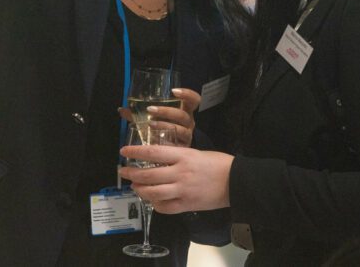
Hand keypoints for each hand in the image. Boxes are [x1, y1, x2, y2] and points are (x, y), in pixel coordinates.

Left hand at [118, 88, 200, 146]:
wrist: (177, 155)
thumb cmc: (164, 131)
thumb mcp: (155, 119)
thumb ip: (140, 114)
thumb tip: (122, 110)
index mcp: (185, 112)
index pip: (194, 100)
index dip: (187, 94)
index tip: (173, 91)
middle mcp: (189, 123)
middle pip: (183, 115)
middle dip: (166, 111)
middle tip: (150, 110)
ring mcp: (187, 137)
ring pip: (180, 130)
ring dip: (165, 126)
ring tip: (150, 125)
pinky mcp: (183, 150)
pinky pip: (176, 147)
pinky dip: (165, 145)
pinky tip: (154, 144)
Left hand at [118, 145, 233, 213]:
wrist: (236, 181)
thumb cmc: (218, 163)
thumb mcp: (196, 153)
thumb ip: (177, 157)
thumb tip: (158, 159)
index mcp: (184, 156)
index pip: (153, 152)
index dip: (135, 152)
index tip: (124, 151)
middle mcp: (180, 173)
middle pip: (149, 175)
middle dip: (132, 173)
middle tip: (124, 171)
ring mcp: (183, 191)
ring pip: (153, 193)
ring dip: (140, 189)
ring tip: (135, 185)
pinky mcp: (187, 205)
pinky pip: (165, 207)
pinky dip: (155, 204)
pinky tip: (153, 200)